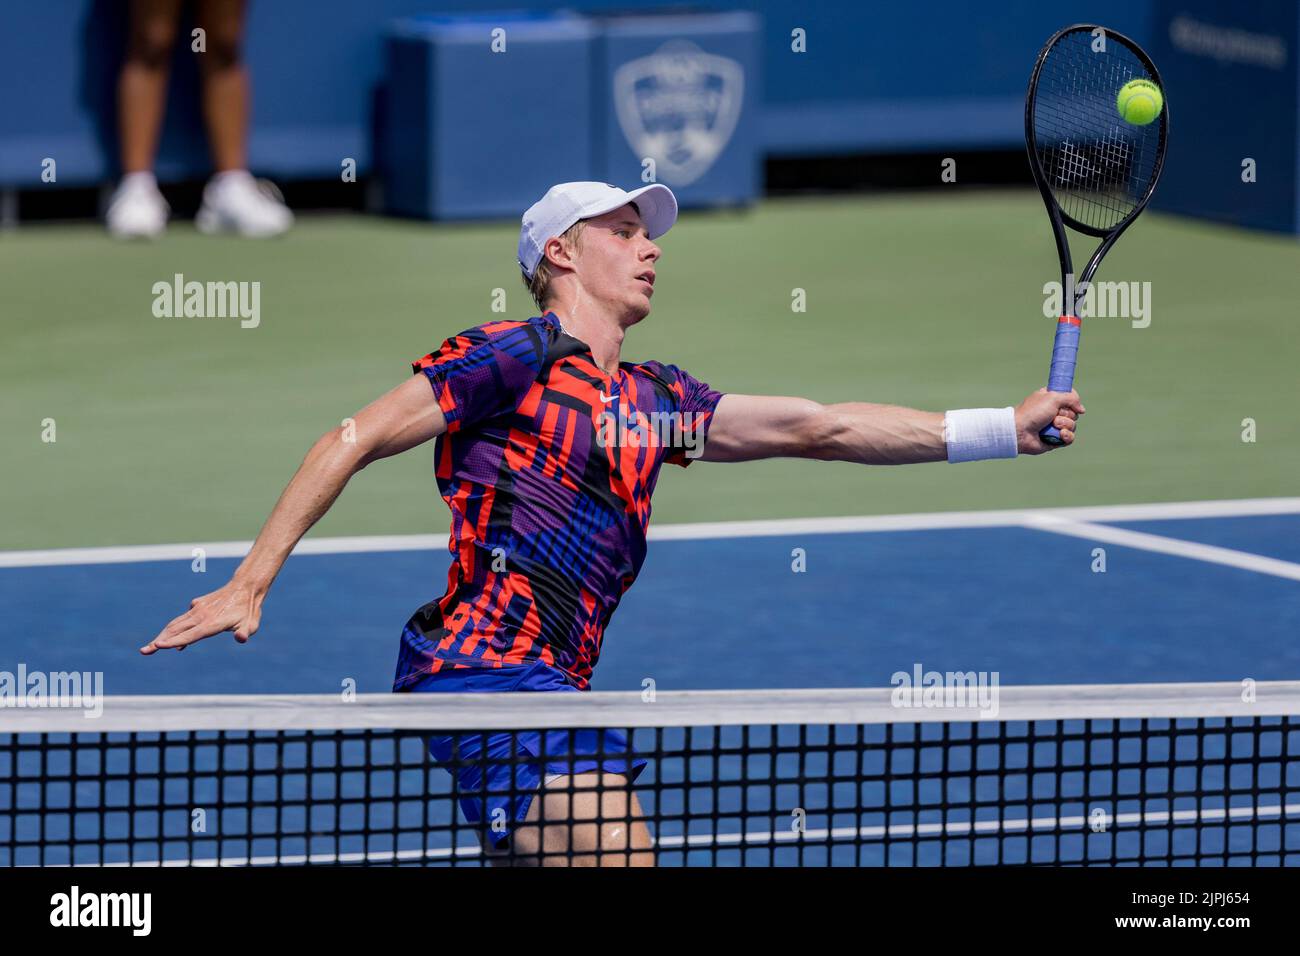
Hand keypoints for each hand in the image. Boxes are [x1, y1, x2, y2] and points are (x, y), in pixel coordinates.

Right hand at [141, 579, 263, 654]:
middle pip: (176, 631)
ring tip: (151, 647)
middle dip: (159, 642)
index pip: (189, 636)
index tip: (158, 647)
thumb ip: (244, 632)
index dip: (173, 642)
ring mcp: (197, 610)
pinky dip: (174, 630)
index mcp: (212, 623)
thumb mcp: (251, 624)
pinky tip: (173, 641)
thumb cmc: (249, 609)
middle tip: (144, 651)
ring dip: (162, 636)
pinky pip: (183, 620)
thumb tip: (241, 639)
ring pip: (175, 624)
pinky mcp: (197, 606)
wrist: (246, 586)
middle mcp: (201, 616)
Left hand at [1015, 388, 1084, 454]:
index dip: (1071, 400)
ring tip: (1052, 425)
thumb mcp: (1052, 397)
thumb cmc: (1032, 412)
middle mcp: (1053, 412)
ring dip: (1064, 425)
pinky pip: (1070, 438)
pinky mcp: (1055, 439)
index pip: (1069, 397)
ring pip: (1073, 425)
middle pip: (1073, 412)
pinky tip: (1059, 435)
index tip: (1069, 401)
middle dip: (1066, 414)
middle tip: (1053, 415)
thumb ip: (1070, 398)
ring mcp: (1054, 427)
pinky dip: (1066, 436)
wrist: (1020, 431)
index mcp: (1050, 399)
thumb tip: (1082, 410)